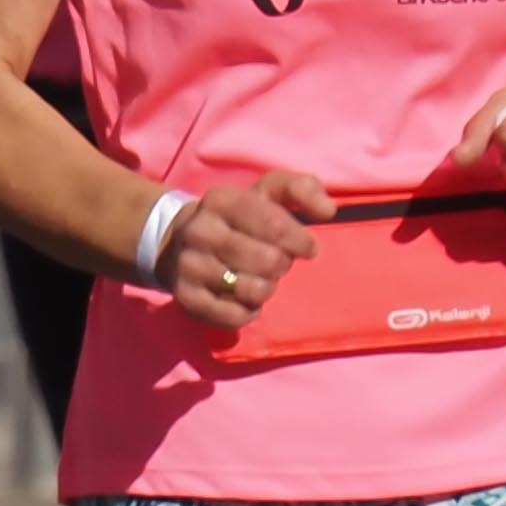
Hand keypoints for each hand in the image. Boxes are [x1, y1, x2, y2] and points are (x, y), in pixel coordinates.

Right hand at [158, 171, 330, 332]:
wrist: (177, 240)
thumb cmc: (239, 217)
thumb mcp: (267, 192)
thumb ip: (302, 189)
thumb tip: (328, 210)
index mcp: (223, 200)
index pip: (274, 225)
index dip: (300, 241)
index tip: (307, 247)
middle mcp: (201, 231)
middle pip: (267, 261)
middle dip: (281, 265)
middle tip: (276, 262)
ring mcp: (190, 267)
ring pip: (252, 291)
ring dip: (267, 289)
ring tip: (260, 278)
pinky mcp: (187, 299)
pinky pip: (235, 316)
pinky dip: (249, 311)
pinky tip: (245, 298)